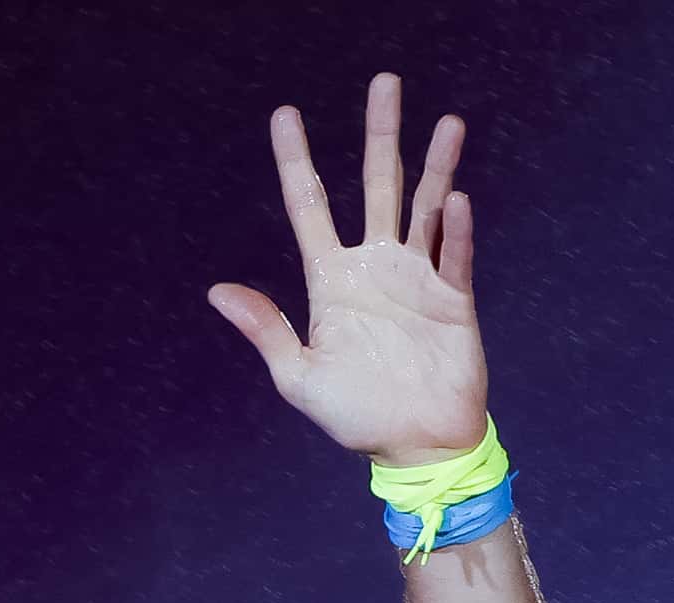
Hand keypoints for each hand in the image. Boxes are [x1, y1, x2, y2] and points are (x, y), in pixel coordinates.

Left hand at [208, 73, 489, 465]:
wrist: (417, 448)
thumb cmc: (357, 416)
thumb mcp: (299, 377)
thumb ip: (266, 329)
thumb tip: (217, 291)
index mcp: (331, 280)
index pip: (310, 206)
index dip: (297, 160)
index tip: (285, 115)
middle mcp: (374, 266)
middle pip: (377, 185)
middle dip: (381, 134)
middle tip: (384, 82)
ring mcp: (417, 278)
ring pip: (425, 206)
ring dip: (437, 164)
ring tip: (448, 122)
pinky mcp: (453, 299)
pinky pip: (453, 256)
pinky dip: (454, 231)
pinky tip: (456, 199)